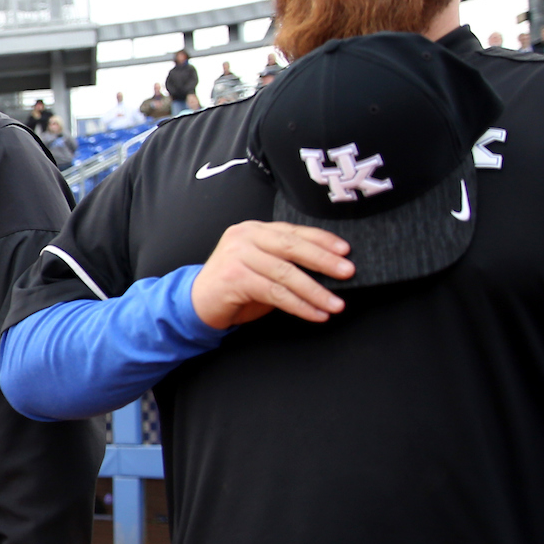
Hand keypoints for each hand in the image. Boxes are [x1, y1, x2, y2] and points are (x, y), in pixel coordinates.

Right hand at [190, 221, 352, 327]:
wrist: (196, 303)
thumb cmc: (234, 287)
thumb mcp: (262, 267)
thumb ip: (287, 262)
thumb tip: (329, 270)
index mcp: (254, 229)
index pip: (294, 231)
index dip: (323, 240)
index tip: (346, 251)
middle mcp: (244, 237)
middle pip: (292, 247)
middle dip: (324, 261)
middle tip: (348, 272)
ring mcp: (237, 255)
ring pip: (286, 273)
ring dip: (315, 291)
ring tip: (335, 303)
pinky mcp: (234, 278)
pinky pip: (275, 292)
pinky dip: (299, 305)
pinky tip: (315, 313)